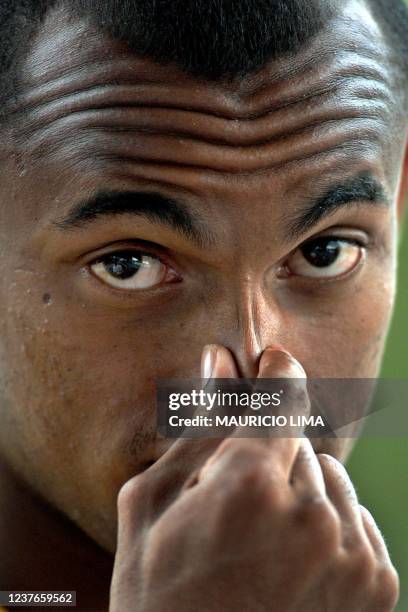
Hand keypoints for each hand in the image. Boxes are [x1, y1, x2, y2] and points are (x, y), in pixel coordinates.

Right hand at [109, 346, 398, 611]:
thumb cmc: (160, 597)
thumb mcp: (154, 504)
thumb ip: (198, 426)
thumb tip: (220, 360)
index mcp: (249, 487)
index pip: (281, 396)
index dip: (277, 372)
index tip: (274, 360)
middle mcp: (312, 515)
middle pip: (297, 441)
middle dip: (267, 456)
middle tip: (232, 502)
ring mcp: (350, 554)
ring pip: (328, 477)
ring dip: (299, 491)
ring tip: (260, 540)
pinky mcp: (376, 585)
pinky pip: (353, 518)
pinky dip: (326, 527)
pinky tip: (290, 563)